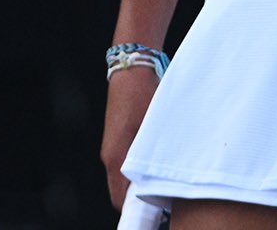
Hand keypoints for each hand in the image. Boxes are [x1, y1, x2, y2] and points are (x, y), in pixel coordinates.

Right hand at [101, 65, 159, 210]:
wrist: (132, 66)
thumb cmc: (143, 92)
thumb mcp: (153, 126)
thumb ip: (155, 156)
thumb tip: (166, 181)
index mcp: (116, 156)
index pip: (121, 200)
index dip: (138, 210)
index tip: (159, 210)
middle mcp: (110, 155)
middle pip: (121, 192)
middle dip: (141, 199)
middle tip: (166, 198)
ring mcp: (112, 146)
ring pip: (124, 177)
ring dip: (140, 183)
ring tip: (165, 180)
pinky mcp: (117, 137)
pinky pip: (125, 163)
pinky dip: (138, 169)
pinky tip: (157, 161)